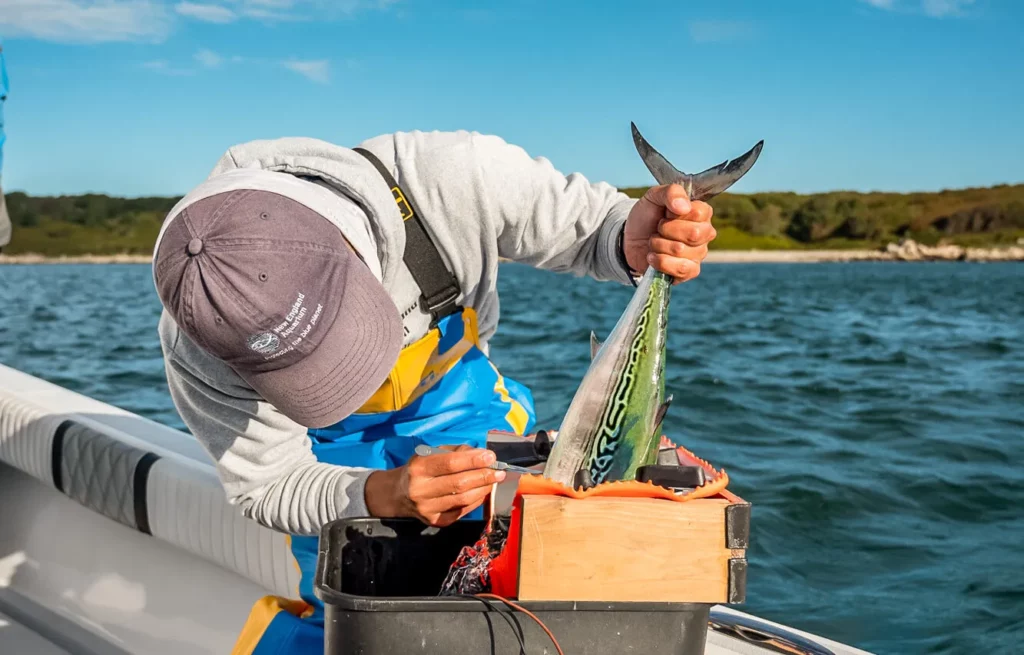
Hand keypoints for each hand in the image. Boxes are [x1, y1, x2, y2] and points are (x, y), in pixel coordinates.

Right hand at [364, 445, 504, 526]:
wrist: (398, 494)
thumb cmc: (420, 469)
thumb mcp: (431, 453)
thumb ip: (456, 452)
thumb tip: (483, 456)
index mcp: (418, 468)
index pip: (450, 463)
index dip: (473, 460)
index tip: (491, 457)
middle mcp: (420, 490)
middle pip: (459, 484)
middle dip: (483, 476)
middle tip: (499, 471)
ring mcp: (427, 509)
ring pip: (463, 500)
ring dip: (483, 489)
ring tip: (494, 481)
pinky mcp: (435, 522)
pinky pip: (461, 512)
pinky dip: (475, 501)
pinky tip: (482, 493)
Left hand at [622, 183, 715, 283]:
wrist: (630, 239)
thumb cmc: (647, 217)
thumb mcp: (653, 197)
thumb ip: (670, 192)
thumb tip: (683, 207)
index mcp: (701, 213)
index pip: (699, 213)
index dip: (675, 214)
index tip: (665, 214)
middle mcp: (705, 234)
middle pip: (694, 233)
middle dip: (666, 230)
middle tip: (658, 229)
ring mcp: (699, 254)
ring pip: (681, 251)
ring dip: (659, 245)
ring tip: (653, 242)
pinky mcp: (689, 271)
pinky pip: (682, 269)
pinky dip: (661, 262)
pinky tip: (653, 257)